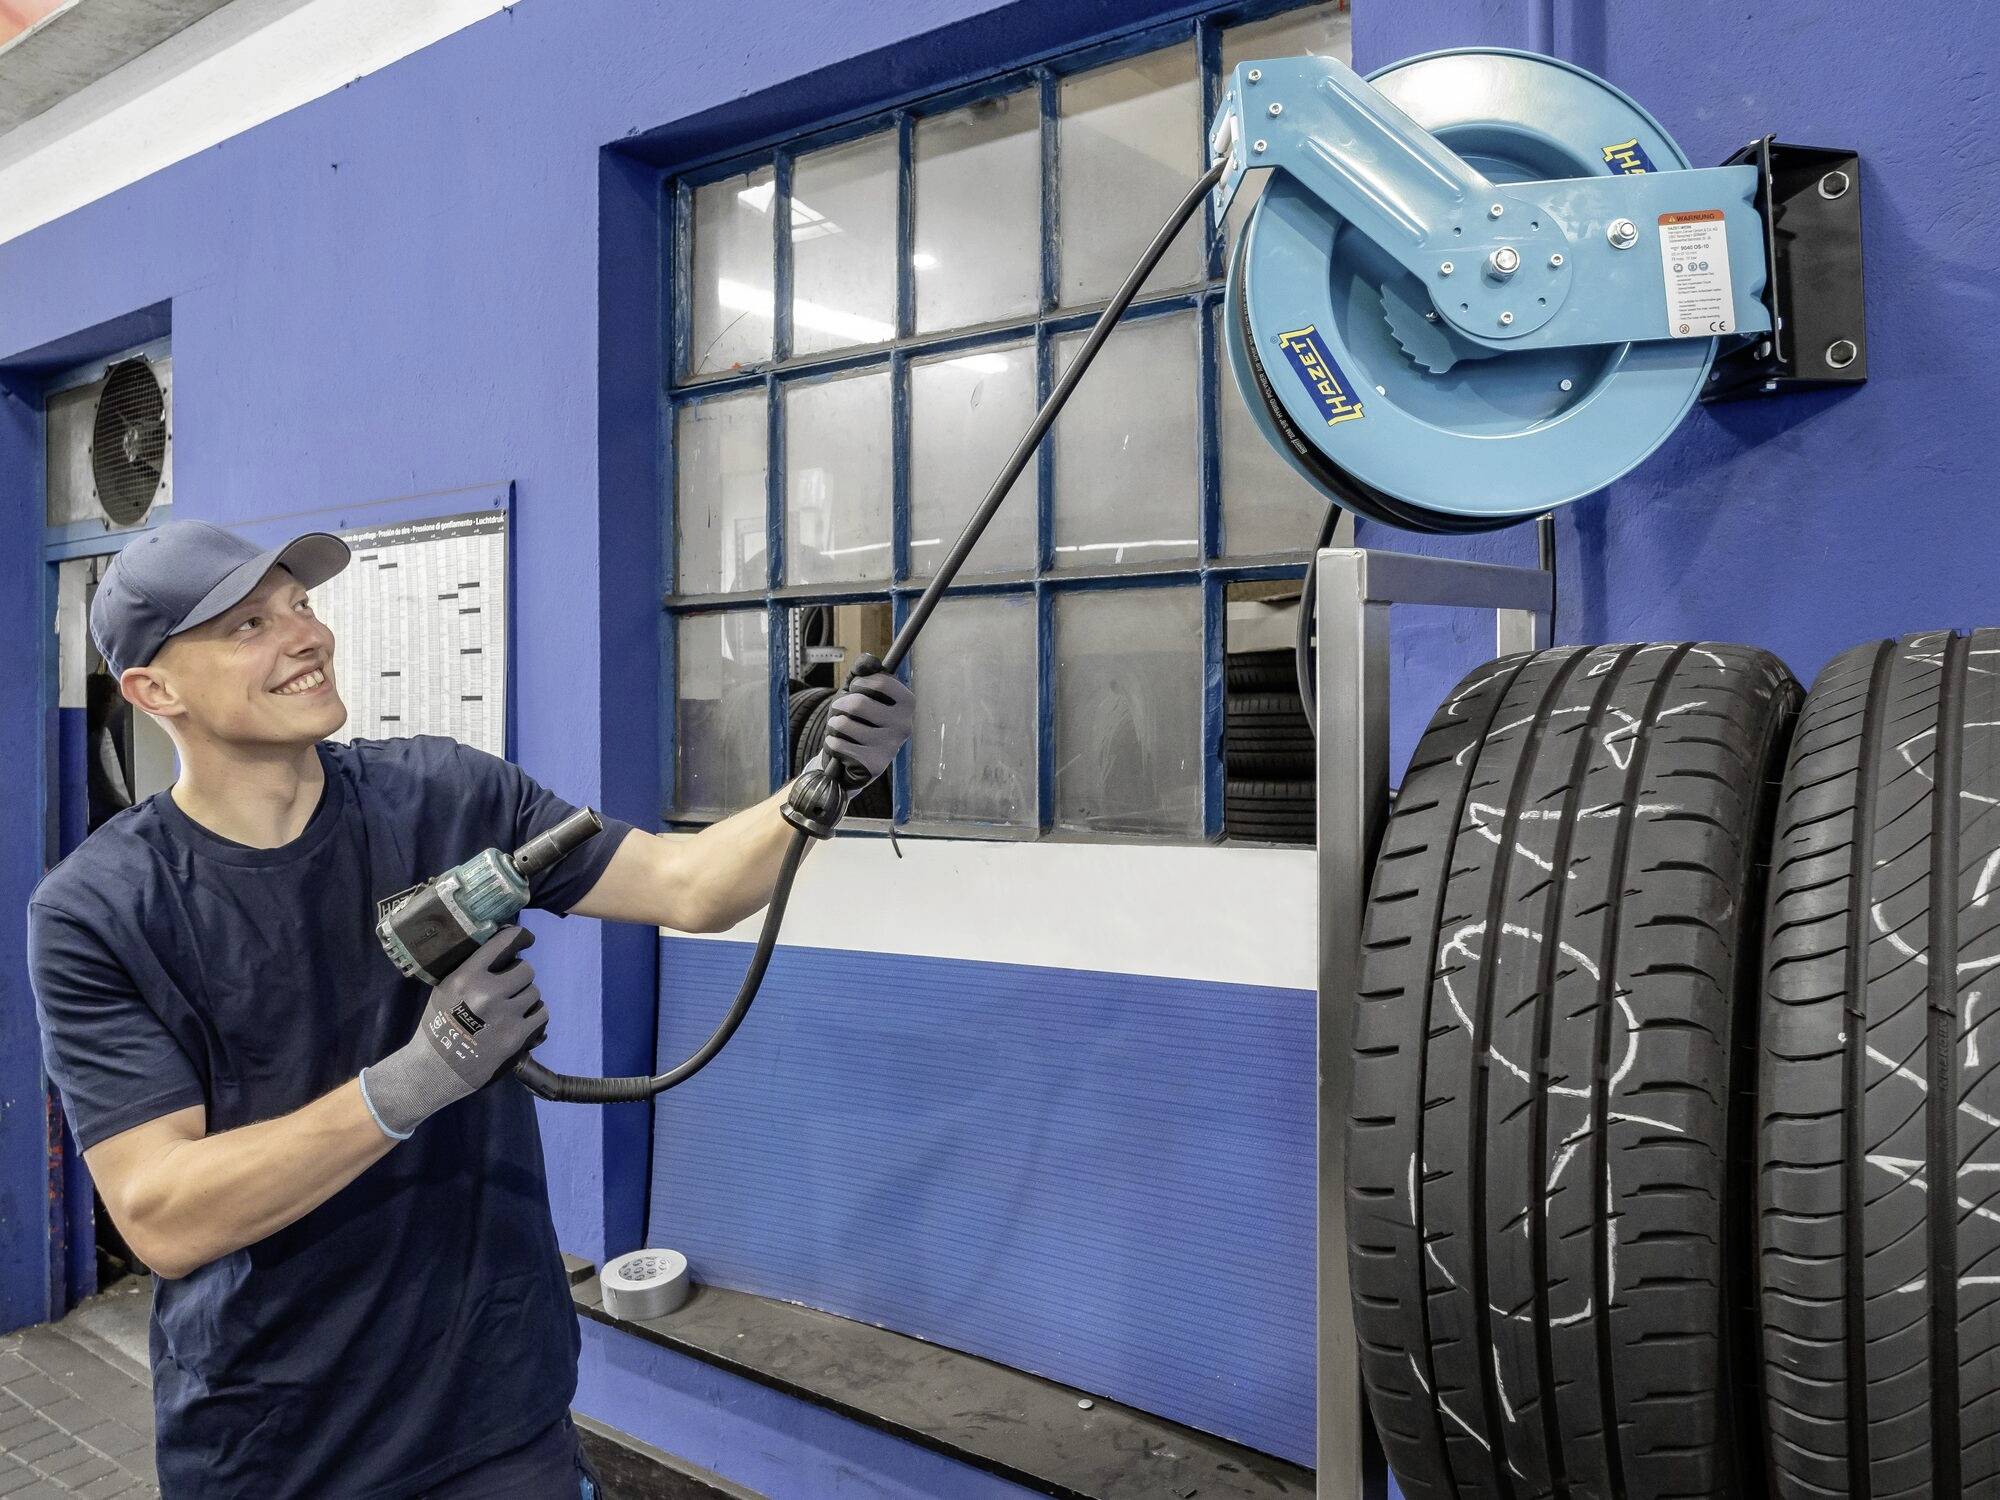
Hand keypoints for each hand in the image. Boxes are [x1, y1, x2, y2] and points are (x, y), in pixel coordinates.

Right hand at [359, 926, 546, 1139]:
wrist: (436, 1069)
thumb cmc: (439, 1026)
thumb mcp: (446, 989)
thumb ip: (472, 970)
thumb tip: (503, 948)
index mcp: (466, 977)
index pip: (503, 943)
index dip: (518, 936)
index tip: (524, 937)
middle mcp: (487, 993)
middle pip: (526, 969)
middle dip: (519, 976)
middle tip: (510, 986)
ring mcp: (505, 1015)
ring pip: (535, 992)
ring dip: (526, 997)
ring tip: (512, 1007)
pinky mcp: (517, 1036)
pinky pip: (541, 1014)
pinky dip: (534, 1015)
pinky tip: (522, 1019)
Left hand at [821, 668, 913, 787]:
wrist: (851, 757)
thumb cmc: (856, 720)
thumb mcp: (857, 692)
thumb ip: (861, 672)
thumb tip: (870, 659)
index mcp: (906, 704)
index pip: (882, 681)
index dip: (860, 682)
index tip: (855, 688)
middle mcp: (904, 725)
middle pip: (860, 703)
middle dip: (841, 705)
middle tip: (839, 710)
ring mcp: (891, 746)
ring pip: (847, 725)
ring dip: (834, 724)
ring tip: (839, 728)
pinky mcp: (875, 764)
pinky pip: (841, 744)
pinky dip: (832, 742)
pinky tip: (838, 744)